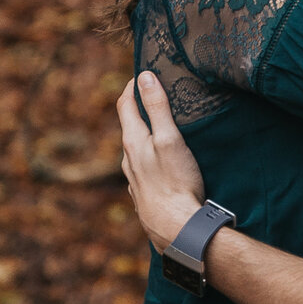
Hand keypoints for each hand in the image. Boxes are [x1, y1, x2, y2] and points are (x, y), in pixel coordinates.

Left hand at [116, 71, 207, 249]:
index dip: (132, 87)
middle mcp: (129, 160)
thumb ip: (157, 108)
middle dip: (138, 109)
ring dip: (144, 134)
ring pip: (135, 150)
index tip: (142, 73)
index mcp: (133, 142)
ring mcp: (135, 180)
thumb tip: (145, 77)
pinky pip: (143, 169)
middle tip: (153, 95)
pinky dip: (149, 156)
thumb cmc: (175, 183)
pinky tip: (162, 163)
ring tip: (160, 127)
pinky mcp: (144, 195)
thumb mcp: (169, 139)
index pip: (125, 105)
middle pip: (129, 127)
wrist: (176, 230)